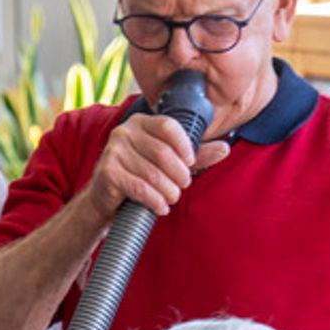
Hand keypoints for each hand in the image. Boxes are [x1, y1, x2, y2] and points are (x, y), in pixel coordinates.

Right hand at [74, 113, 230, 223]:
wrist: (105, 199)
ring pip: (152, 173)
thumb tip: (224, 148)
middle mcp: (123, 133)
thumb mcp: (169, 164)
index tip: (190, 163)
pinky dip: (154, 200)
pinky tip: (160, 207)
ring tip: (171, 197)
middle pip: (162, 152)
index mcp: (140, 123)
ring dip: (168, 190)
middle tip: (183, 185)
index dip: (184, 146)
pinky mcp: (107, 173)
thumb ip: (196, 156)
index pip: (168, 126)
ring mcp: (113, 152)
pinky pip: (139, 187)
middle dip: (179, 173)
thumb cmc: (140, 176)